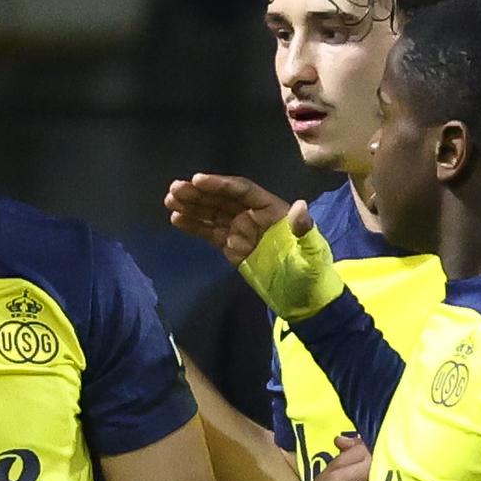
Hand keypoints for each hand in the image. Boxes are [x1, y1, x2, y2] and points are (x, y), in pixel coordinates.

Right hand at [166, 176, 340, 319]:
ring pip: (212, 213)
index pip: (242, 191)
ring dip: (191, 205)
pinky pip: (209, 232)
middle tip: (175, 188)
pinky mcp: (231, 247)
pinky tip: (176, 218)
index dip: (219, 185)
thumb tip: (300, 206)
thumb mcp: (312, 252)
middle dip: (198, 193)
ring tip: (169, 199)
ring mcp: (240, 231)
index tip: (197, 180)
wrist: (303, 300)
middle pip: (222, 199)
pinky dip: (193, 225)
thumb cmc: (311, 274)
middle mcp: (253, 215)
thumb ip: (304, 230)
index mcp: (272, 210)